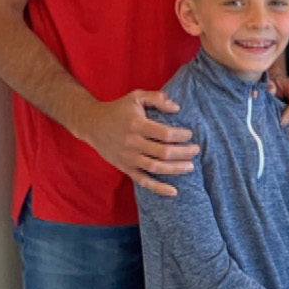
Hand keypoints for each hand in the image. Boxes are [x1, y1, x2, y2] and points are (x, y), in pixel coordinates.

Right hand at [81, 91, 198, 196]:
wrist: (92, 124)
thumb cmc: (118, 109)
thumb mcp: (136, 96)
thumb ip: (157, 98)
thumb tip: (176, 108)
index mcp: (137, 125)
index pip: (165, 133)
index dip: (181, 135)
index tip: (189, 134)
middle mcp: (133, 143)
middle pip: (163, 152)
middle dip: (184, 152)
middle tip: (196, 150)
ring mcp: (129, 158)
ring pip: (156, 168)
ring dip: (176, 169)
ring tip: (190, 166)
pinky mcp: (125, 168)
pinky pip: (143, 181)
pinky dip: (159, 188)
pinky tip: (173, 191)